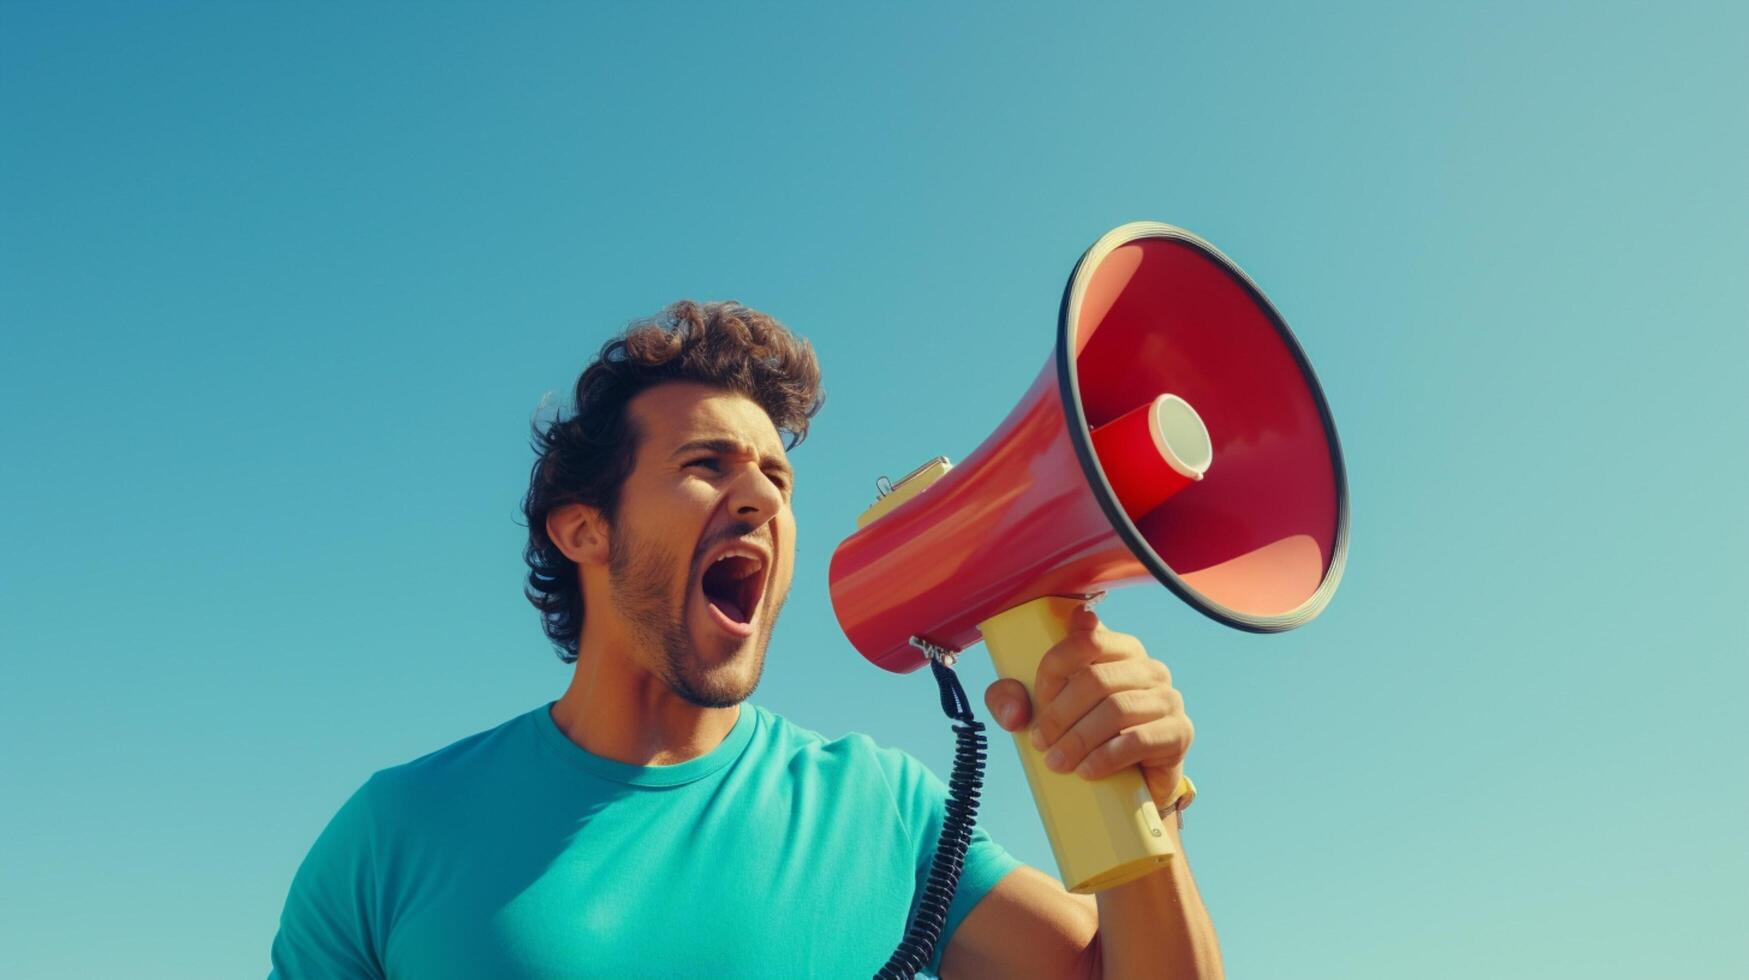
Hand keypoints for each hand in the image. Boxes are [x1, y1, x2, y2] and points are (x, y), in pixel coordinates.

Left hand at [984, 607, 1192, 810]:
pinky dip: (1106, 757)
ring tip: (1057, 762)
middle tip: (1040, 743)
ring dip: (1079, 739)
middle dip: (1059, 714)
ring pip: (1116, 709)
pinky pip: (1140, 739)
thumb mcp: (1038, 712)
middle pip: (1096, 679)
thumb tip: (1014, 713)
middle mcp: (1147, 667)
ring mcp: (1167, 698)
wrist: (1127, 785)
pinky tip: (1087, 771)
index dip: (1054, 669)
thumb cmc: (1080, 734)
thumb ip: (1009, 698)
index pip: (1085, 639)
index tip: (1037, 700)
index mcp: (1116, 648)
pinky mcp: (1179, 732)